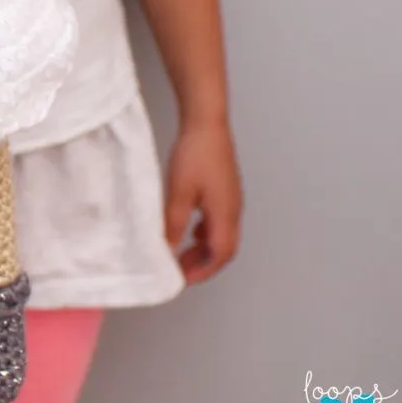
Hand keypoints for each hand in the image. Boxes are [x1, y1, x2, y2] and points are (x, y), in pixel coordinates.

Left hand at [164, 118, 242, 284]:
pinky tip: (189, 229)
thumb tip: (168, 249)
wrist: (207, 123)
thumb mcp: (179, 192)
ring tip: (180, 253)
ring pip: (222, 235)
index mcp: (225, 214)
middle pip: (224, 249)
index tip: (182, 279)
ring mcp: (232, 199)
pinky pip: (219, 221)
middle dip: (203, 264)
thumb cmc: (195, 153)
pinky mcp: (226, 190)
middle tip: (180, 271)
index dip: (202, 271)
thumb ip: (173, 224)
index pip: (219, 254)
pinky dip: (205, 233)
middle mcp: (234, 210)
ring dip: (203, 249)